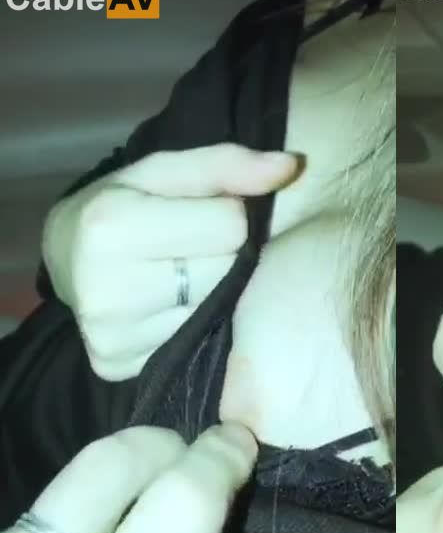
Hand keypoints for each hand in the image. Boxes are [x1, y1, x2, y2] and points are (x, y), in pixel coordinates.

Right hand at [43, 143, 300, 380]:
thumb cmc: (123, 203)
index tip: (195, 214)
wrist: (63, 256)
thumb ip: (228, 165)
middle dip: (217, 255)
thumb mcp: (165, 172)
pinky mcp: (116, 367)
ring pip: (215, 313)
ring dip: (209, 292)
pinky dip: (190, 324)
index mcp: (111, 226)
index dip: (223, 214)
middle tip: (184, 248)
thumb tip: (290, 166)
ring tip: (174, 275)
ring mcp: (111, 337)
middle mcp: (106, 290)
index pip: (231, 227)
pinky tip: (165, 306)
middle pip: (226, 273)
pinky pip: (193, 345)